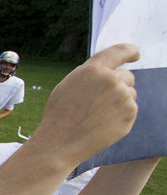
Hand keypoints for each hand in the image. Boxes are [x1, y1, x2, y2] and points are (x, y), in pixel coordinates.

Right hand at [34, 43, 138, 164]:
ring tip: (97, 116)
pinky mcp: (129, 114)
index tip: (135, 54)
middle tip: (100, 103)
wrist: (60, 143)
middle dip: (118, 85)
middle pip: (127, 76)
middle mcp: (111, 80)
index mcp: (93, 69)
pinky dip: (119, 116)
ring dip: (119, 102)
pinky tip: (102, 125)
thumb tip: (108, 69)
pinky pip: (130, 110)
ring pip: (130, 94)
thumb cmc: (59, 116)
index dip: (130, 51)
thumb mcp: (67, 86)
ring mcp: (122, 97)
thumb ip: (88, 74)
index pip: (120, 51)